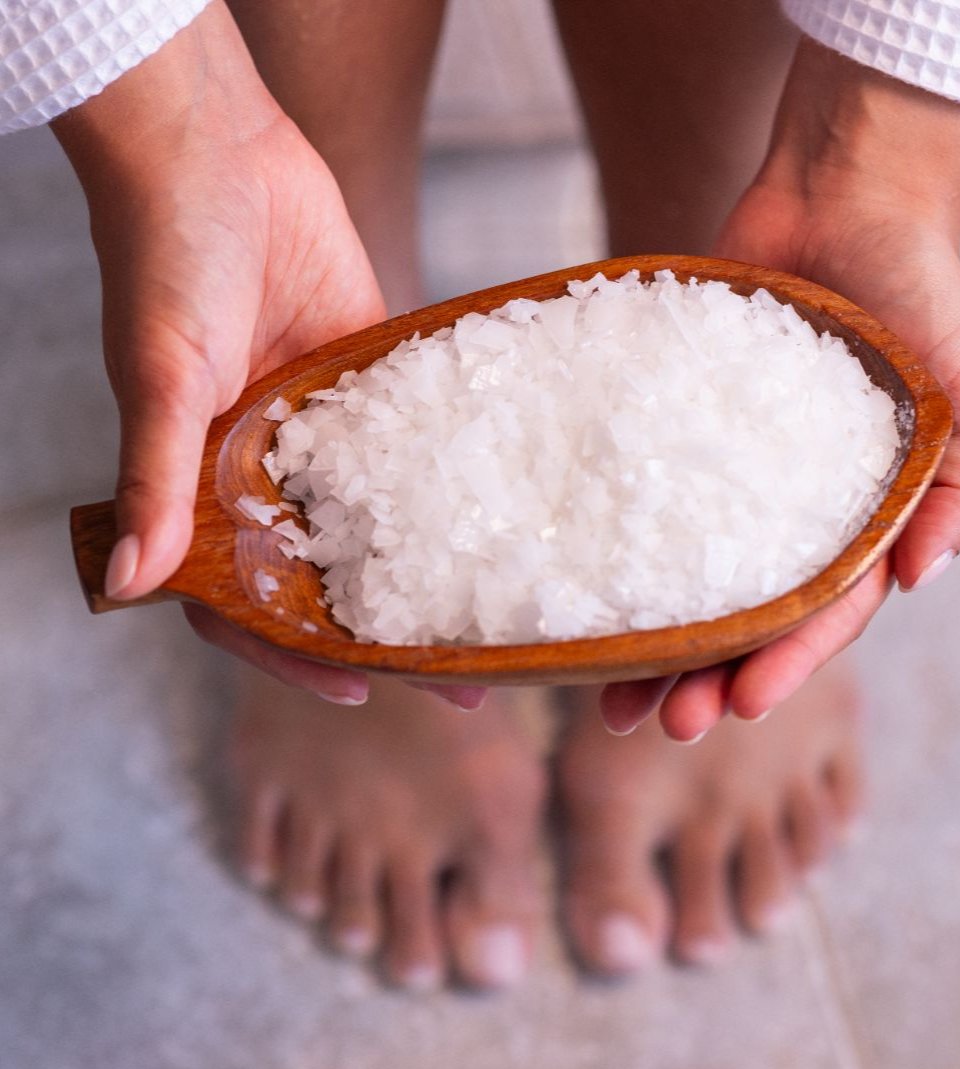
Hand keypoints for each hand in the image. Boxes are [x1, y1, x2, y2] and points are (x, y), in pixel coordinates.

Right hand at [53, 3, 483, 707]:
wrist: (219, 150)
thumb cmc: (167, 256)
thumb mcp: (162, 375)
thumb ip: (153, 477)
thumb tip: (126, 586)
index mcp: (201, 484)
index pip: (242, 594)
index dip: (291, 651)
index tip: (356, 692)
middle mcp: (261, 468)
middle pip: (325, 571)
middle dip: (383, 627)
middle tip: (460, 676)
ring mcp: (320, 427)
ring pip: (374, 515)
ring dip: (425, 563)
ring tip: (492, 608)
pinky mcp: (365, 375)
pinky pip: (408, 439)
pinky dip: (444, 477)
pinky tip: (497, 509)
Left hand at [601, 39, 959, 739]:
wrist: (843, 199)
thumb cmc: (923, 296)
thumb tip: (921, 579)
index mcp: (859, 526)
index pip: (822, 616)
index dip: (784, 665)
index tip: (738, 707)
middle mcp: (788, 516)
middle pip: (743, 616)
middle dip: (706, 676)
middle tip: (656, 722)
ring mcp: (726, 478)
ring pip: (685, 577)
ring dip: (653, 640)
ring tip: (603, 694)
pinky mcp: (675, 432)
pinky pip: (641, 495)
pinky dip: (615, 544)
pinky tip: (576, 586)